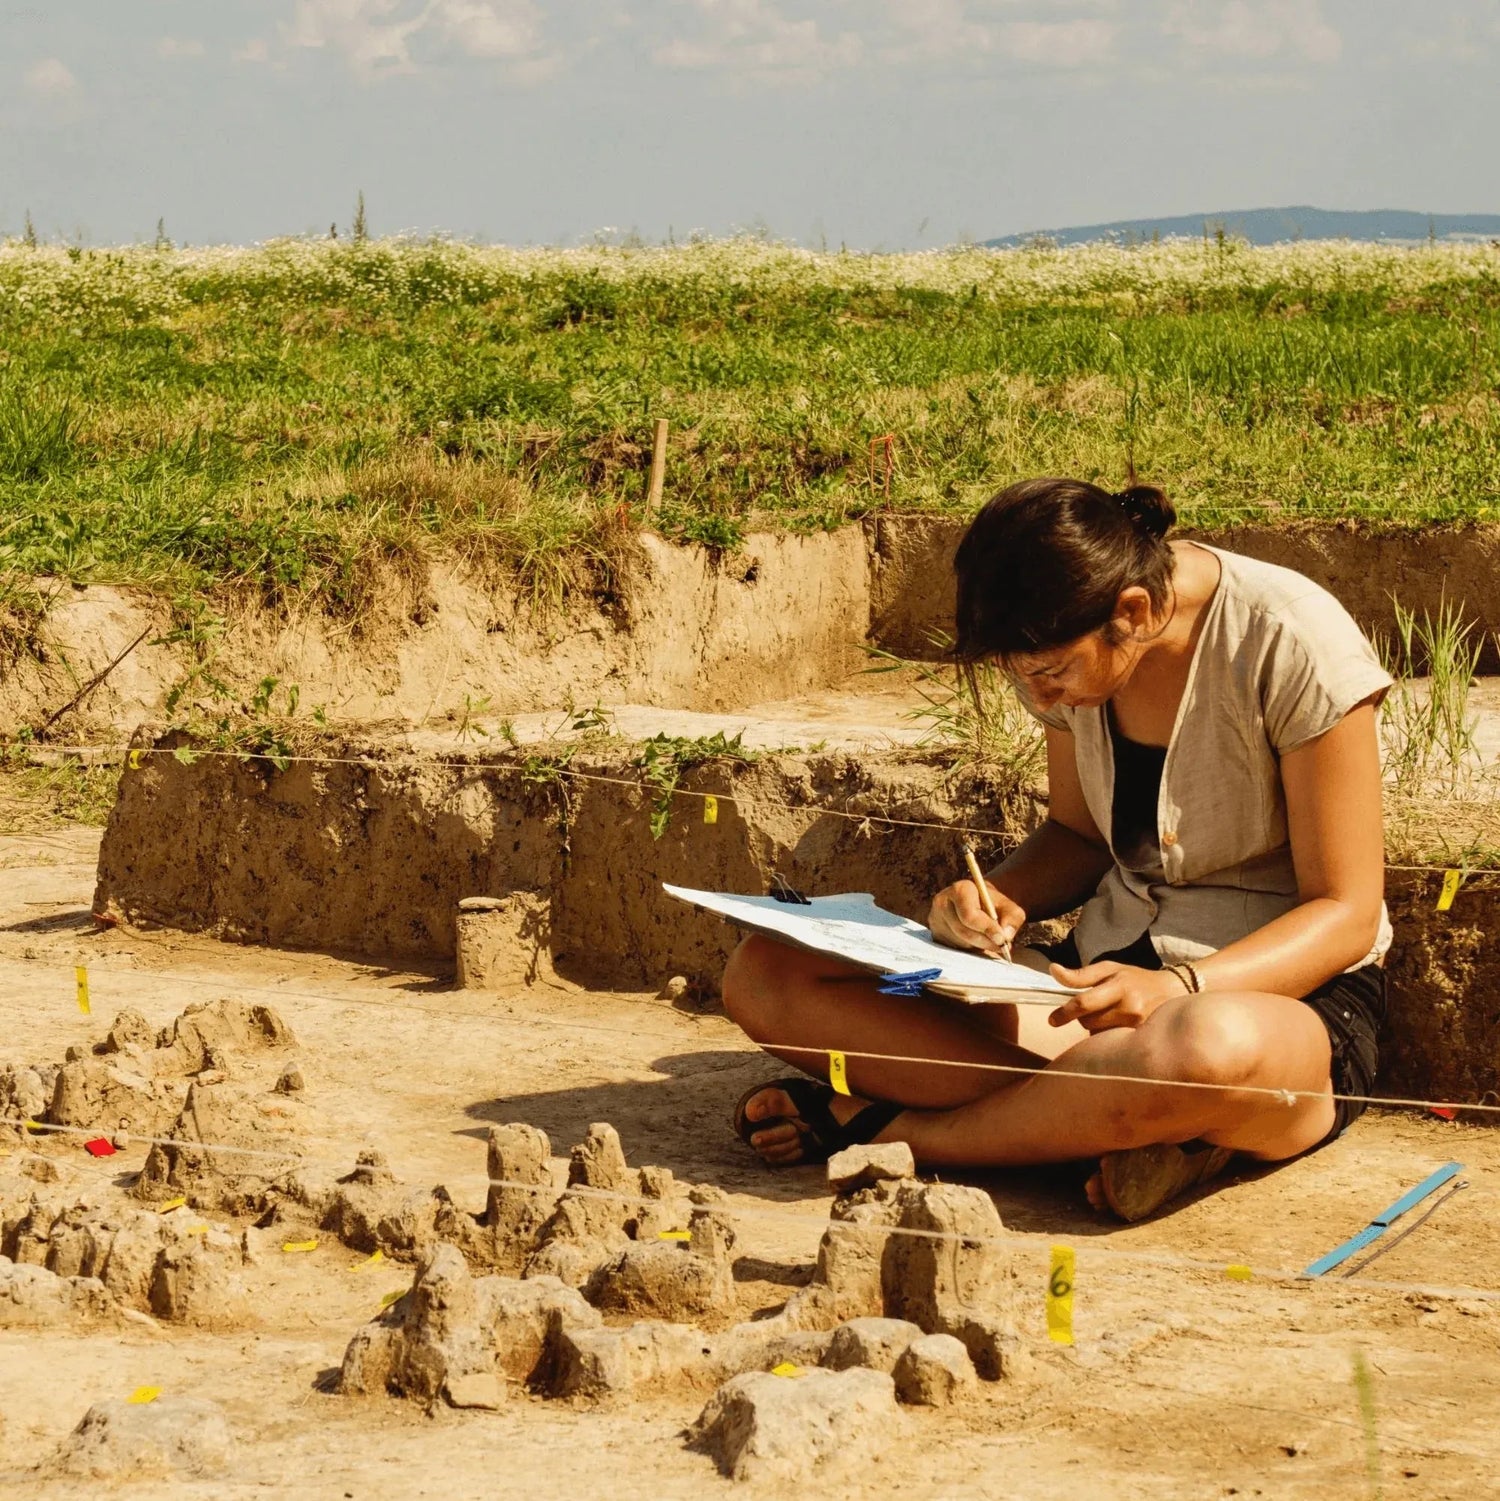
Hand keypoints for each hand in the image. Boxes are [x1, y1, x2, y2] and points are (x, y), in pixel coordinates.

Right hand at [928, 880, 1023, 958]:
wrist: (980, 904)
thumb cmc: (994, 906)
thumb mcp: (1009, 907)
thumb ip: (1012, 918)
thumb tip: (1006, 935)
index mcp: (960, 889)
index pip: (969, 915)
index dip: (986, 929)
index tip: (1001, 939)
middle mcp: (942, 902)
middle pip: (963, 930)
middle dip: (984, 941)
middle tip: (1001, 947)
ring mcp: (935, 918)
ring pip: (958, 942)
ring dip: (977, 947)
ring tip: (990, 943)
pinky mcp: (934, 933)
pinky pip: (952, 948)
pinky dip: (968, 950)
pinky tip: (977, 943)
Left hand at [1047, 962, 1188, 1031]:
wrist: (1173, 991)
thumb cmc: (1135, 978)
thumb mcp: (1109, 969)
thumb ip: (1080, 974)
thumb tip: (1053, 970)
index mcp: (1119, 987)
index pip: (1085, 1002)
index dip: (1065, 1013)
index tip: (1052, 1020)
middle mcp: (1130, 1008)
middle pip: (1089, 1022)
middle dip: (1084, 1016)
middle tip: (1097, 1006)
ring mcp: (1138, 1026)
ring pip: (1099, 1034)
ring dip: (1097, 1026)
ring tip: (1112, 1014)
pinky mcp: (1142, 1039)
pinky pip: (1112, 1042)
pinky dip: (1109, 1035)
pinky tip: (1119, 1025)